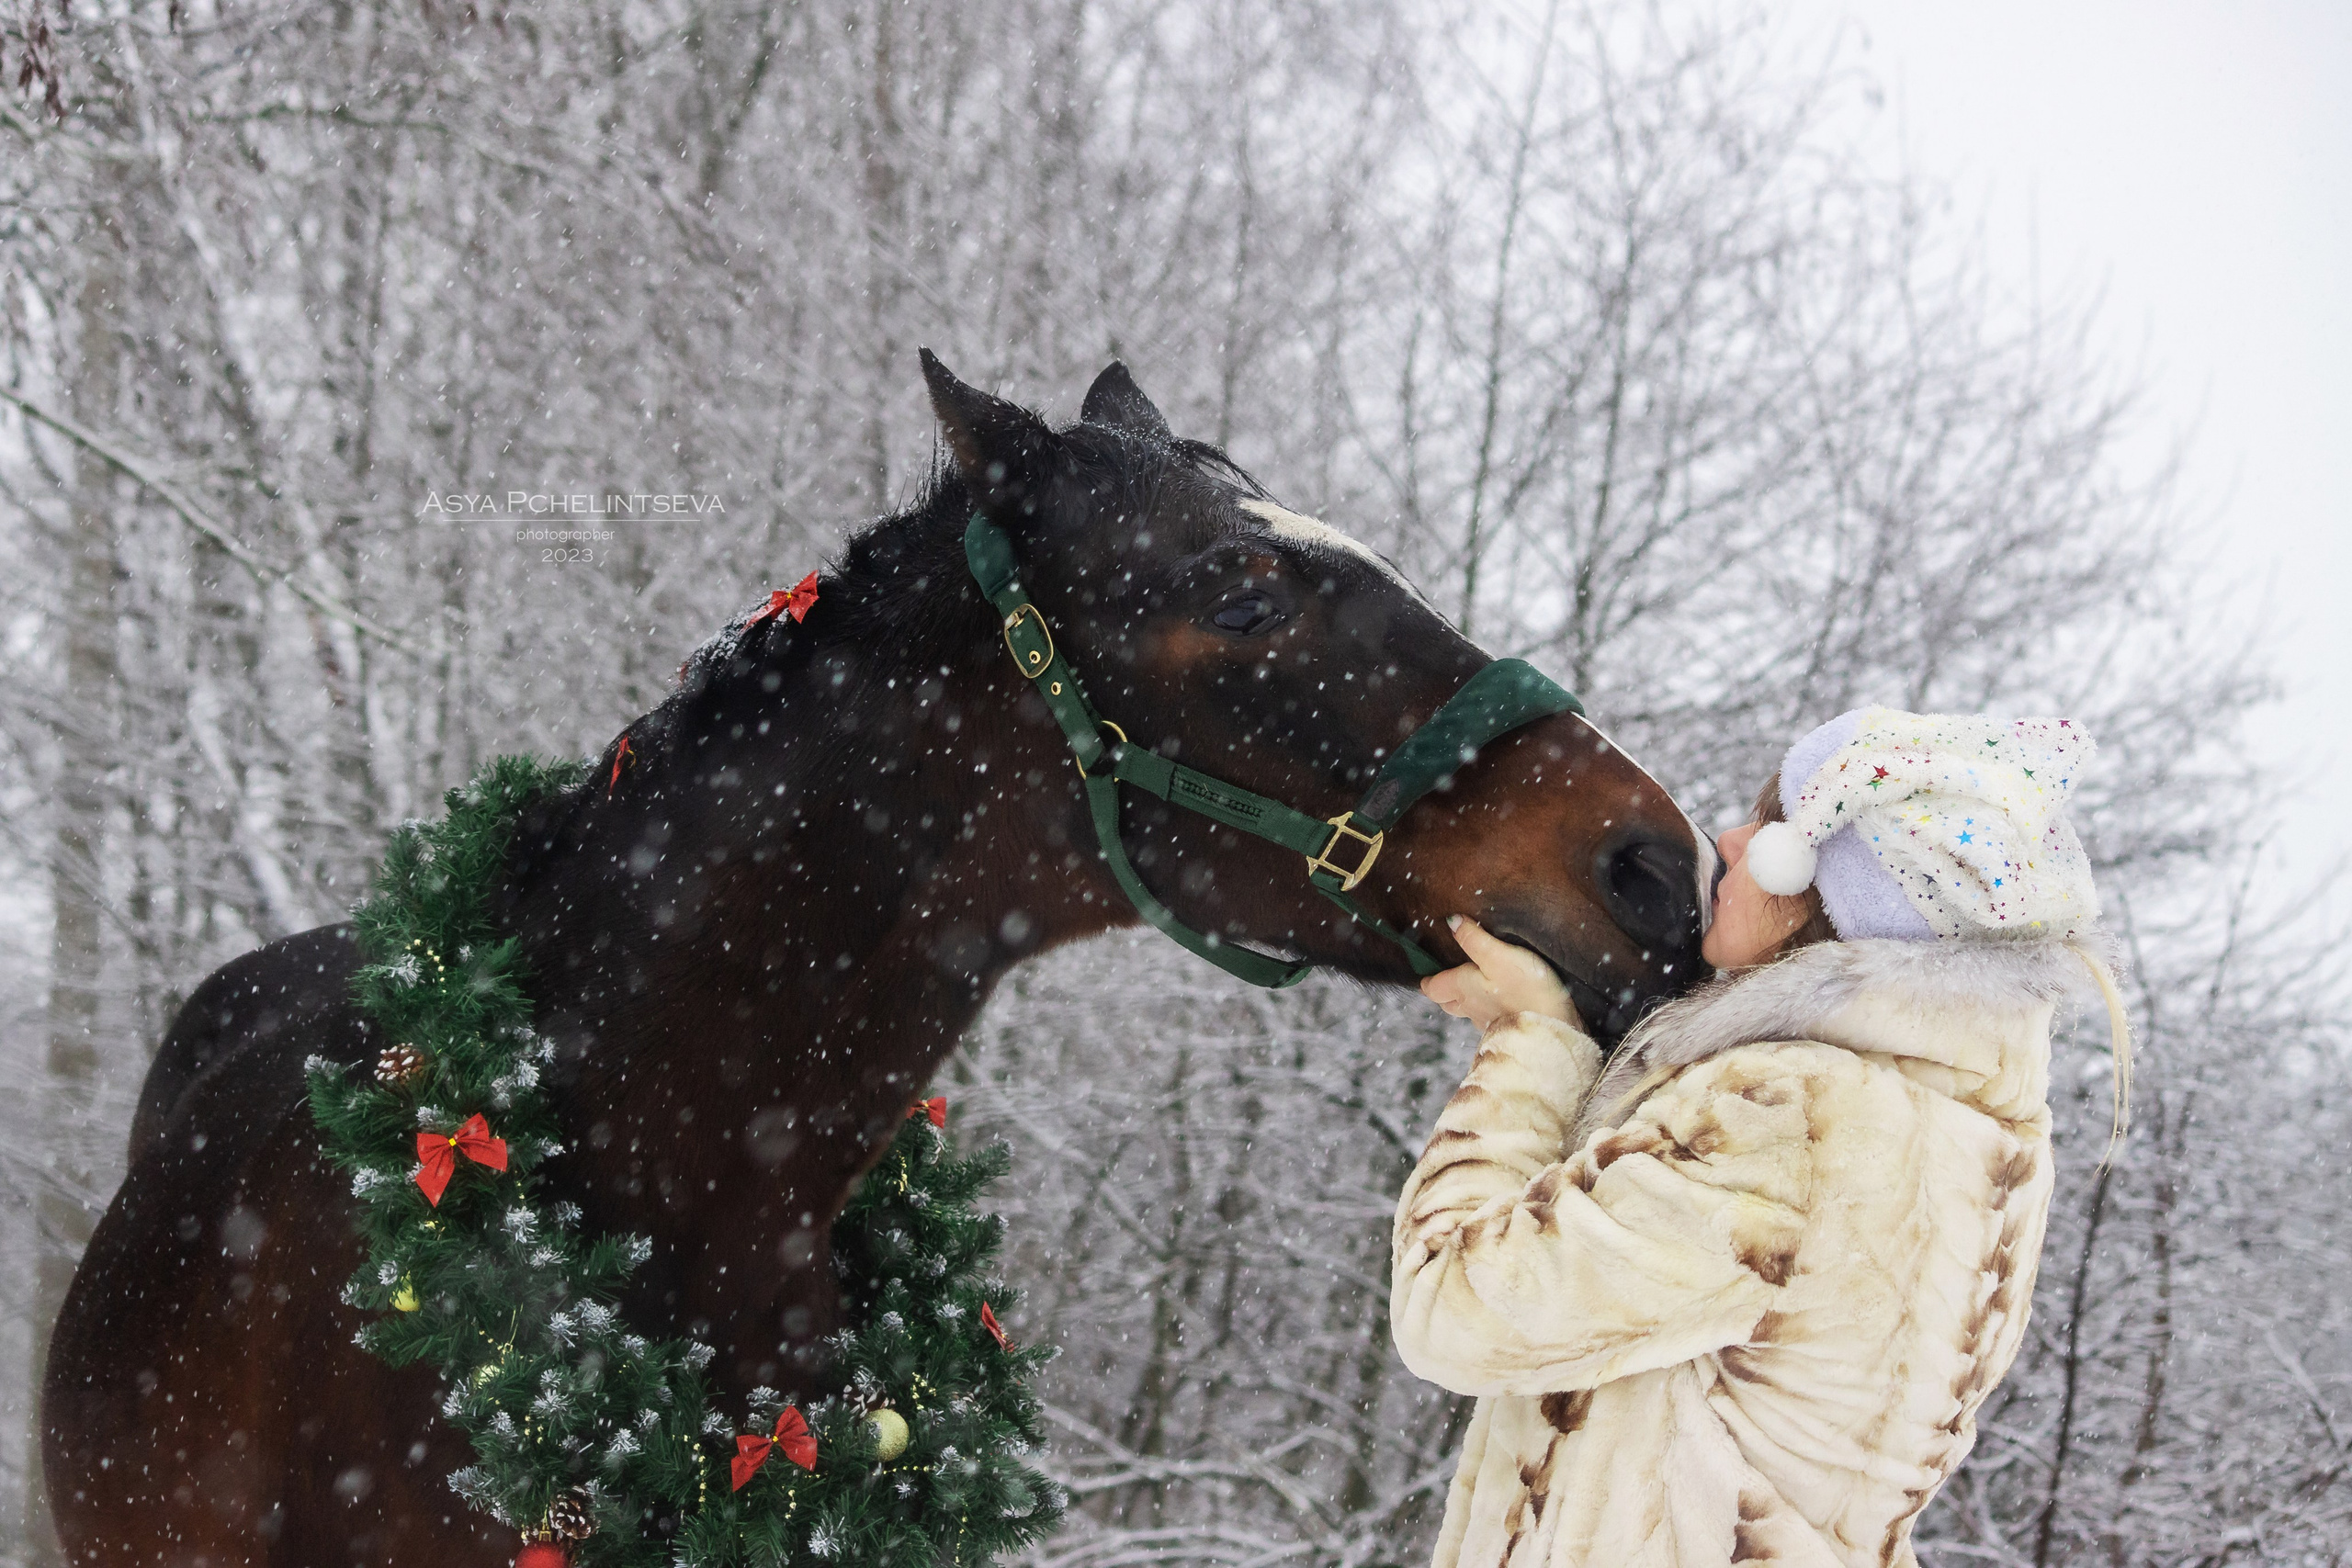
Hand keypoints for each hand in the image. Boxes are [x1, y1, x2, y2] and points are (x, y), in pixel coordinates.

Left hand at [1420, 916, 1575, 1032]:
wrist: (1553, 1030)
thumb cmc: (1526, 990)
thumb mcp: (1499, 955)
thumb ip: (1473, 939)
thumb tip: (1451, 921)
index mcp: (1462, 989)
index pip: (1433, 988)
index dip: (1427, 979)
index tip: (1426, 972)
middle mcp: (1471, 1008)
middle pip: (1448, 1001)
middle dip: (1444, 990)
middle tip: (1446, 977)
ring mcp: (1489, 1021)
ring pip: (1468, 1011)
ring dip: (1466, 999)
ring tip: (1474, 985)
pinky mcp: (1509, 1027)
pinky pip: (1489, 1017)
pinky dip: (1489, 1007)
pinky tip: (1500, 1000)